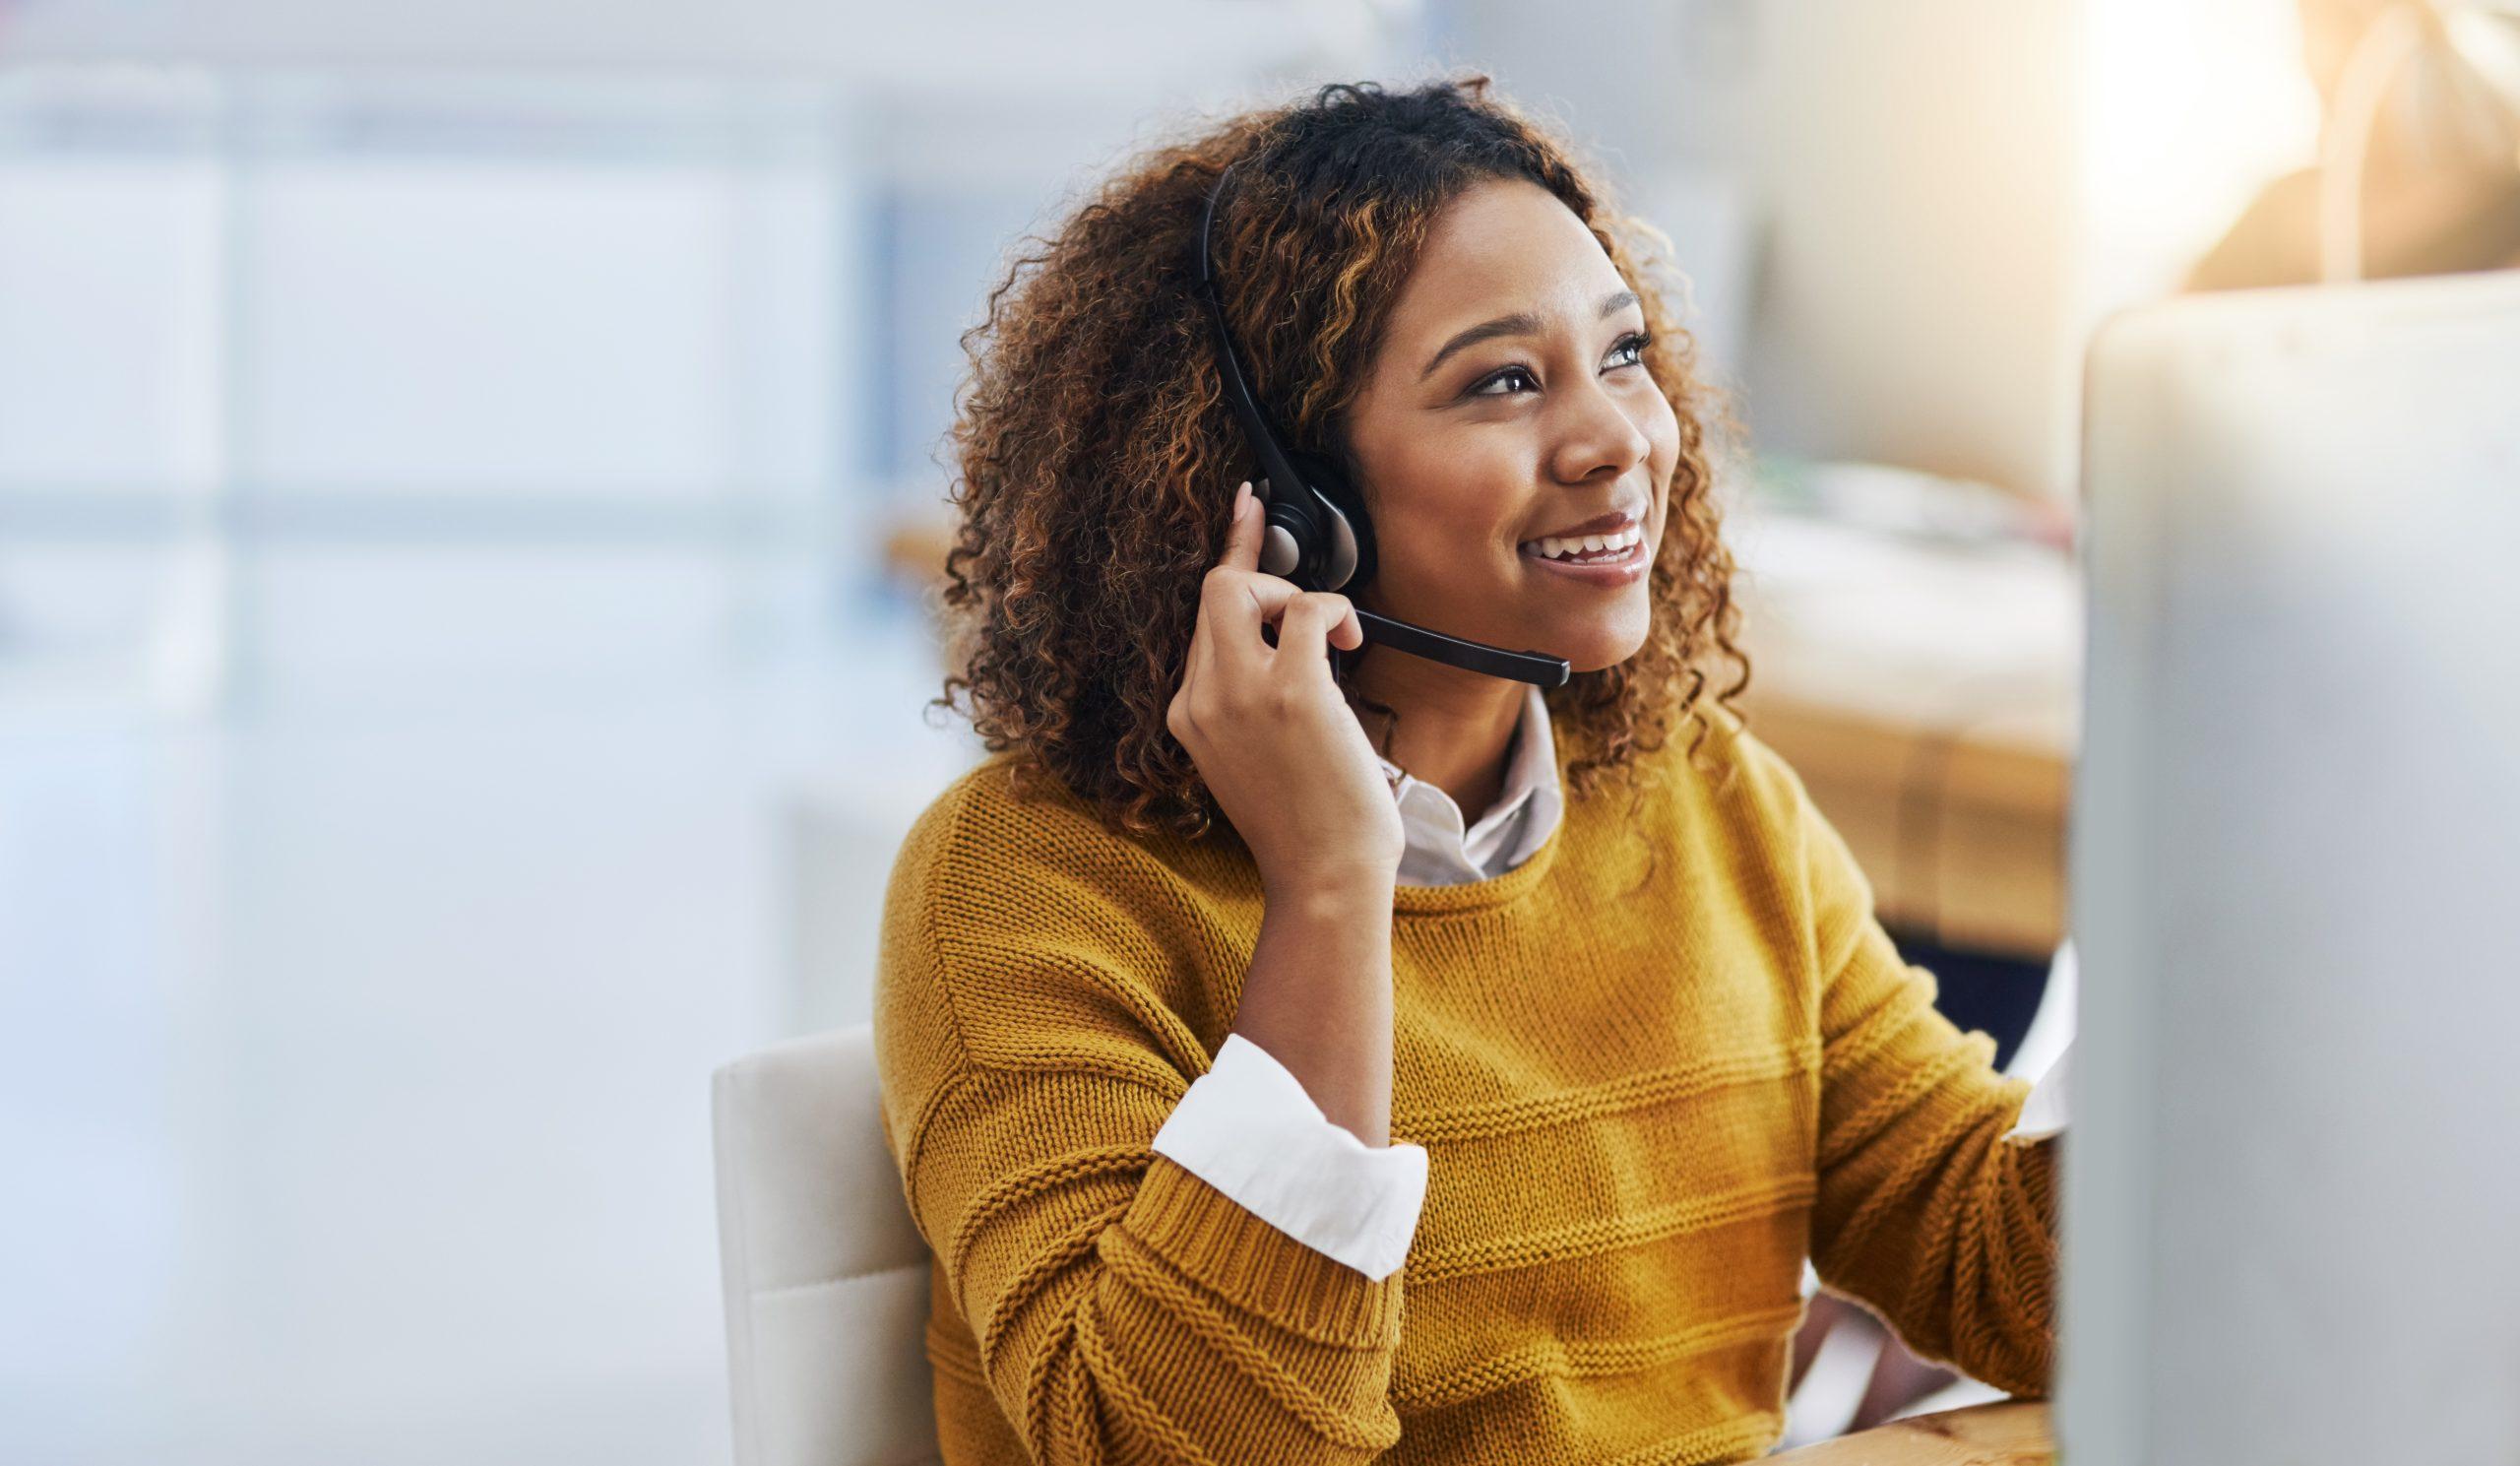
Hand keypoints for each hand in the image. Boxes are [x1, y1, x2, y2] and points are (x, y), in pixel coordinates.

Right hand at [1167, 481, 1403, 896]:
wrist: (1324, 878)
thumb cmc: (1306, 825)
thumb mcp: (1250, 757)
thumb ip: (1246, 700)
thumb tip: (1287, 639)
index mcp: (1188, 714)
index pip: (1199, 620)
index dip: (1229, 558)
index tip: (1245, 509)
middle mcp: (1202, 698)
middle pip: (1214, 590)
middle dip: (1261, 570)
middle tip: (1302, 592)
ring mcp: (1240, 693)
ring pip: (1243, 587)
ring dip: (1296, 593)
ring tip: (1333, 639)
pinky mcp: (1291, 692)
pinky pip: (1305, 609)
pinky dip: (1333, 610)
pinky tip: (1350, 642)